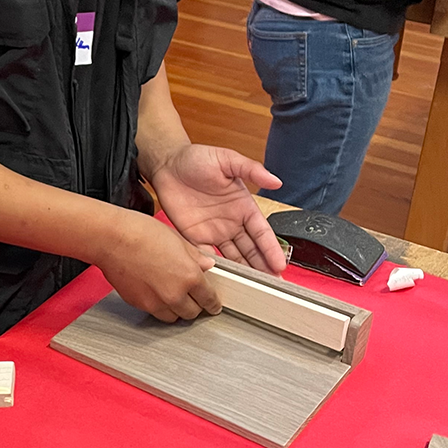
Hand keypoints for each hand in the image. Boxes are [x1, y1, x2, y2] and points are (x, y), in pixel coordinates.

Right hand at [96, 210, 220, 321]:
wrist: (111, 239)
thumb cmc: (140, 233)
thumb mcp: (177, 239)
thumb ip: (195, 256)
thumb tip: (206, 264)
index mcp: (189, 276)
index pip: (209, 299)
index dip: (213, 303)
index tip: (213, 305)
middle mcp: (175, 294)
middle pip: (193, 313)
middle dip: (194, 305)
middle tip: (192, 296)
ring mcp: (156, 302)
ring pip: (174, 317)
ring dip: (176, 309)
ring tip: (172, 295)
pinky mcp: (139, 304)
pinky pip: (155, 313)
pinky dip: (159, 307)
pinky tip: (155, 292)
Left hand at [147, 144, 287, 273]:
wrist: (167, 163)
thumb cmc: (198, 158)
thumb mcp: (227, 160)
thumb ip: (251, 170)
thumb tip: (277, 181)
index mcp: (243, 206)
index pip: (262, 232)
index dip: (271, 249)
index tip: (280, 265)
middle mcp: (232, 222)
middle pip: (251, 250)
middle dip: (263, 268)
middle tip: (274, 286)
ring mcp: (214, 232)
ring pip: (234, 257)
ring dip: (244, 272)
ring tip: (254, 289)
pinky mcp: (194, 236)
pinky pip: (207, 256)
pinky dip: (215, 268)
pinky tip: (224, 280)